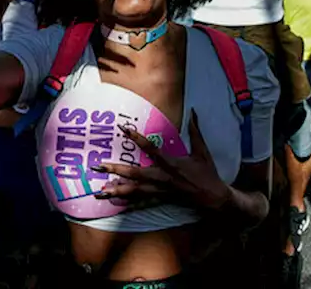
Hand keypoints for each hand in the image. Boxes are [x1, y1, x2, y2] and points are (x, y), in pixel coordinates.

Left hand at [94, 110, 230, 210]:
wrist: (213, 198)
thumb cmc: (207, 173)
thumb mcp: (202, 151)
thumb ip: (195, 130)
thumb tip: (193, 111)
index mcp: (172, 163)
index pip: (151, 148)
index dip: (137, 138)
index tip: (123, 128)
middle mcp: (163, 178)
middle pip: (135, 174)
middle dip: (115, 170)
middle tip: (97, 166)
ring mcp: (160, 190)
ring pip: (134, 191)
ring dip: (116, 190)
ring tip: (99, 191)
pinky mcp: (160, 198)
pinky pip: (141, 199)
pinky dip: (127, 199)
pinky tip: (115, 200)